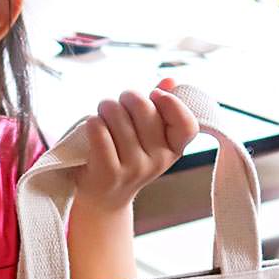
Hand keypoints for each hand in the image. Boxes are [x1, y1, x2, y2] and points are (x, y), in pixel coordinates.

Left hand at [74, 85, 198, 212]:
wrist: (103, 198)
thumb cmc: (124, 156)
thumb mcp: (147, 136)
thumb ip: (159, 108)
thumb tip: (170, 80)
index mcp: (173, 149)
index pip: (187, 124)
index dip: (171, 103)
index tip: (155, 95)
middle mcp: (158, 161)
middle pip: (145, 108)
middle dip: (127, 96)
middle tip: (117, 104)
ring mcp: (134, 169)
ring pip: (117, 115)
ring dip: (105, 107)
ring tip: (102, 116)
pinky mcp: (108, 173)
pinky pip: (99, 131)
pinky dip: (92, 122)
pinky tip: (91, 127)